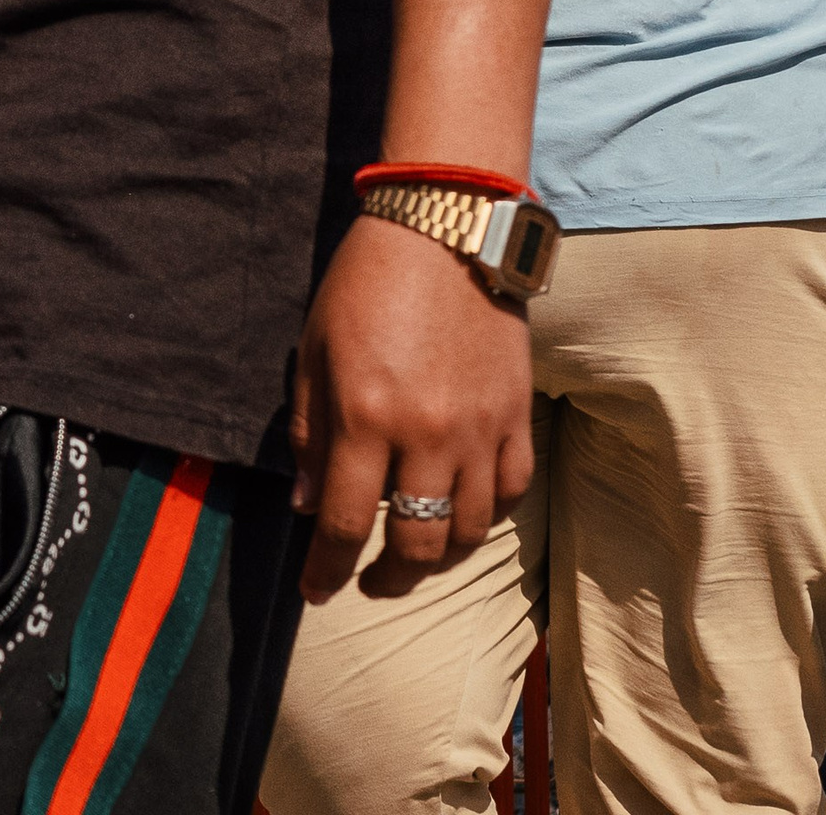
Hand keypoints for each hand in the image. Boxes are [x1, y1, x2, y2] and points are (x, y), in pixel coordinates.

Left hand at [290, 214, 531, 603]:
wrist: (444, 231)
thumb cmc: (363, 284)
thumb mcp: (313, 353)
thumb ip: (311, 434)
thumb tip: (308, 505)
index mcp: (365, 417)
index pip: (345, 523)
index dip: (328, 569)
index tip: (316, 592)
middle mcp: (426, 434)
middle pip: (416, 542)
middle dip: (387, 577)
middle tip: (369, 582)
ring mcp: (480, 428)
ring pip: (468, 529)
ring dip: (440, 558)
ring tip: (416, 558)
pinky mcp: (517, 414)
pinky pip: (511, 491)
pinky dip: (486, 514)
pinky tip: (462, 514)